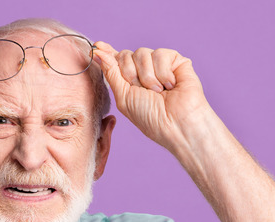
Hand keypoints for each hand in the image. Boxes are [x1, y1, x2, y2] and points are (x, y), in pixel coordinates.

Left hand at [93, 42, 214, 153]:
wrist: (176, 123)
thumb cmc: (150, 117)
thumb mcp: (123, 97)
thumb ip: (110, 72)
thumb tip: (98, 50)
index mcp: (129, 81)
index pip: (116, 60)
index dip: (106, 52)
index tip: (97, 46)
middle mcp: (143, 70)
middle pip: (125, 54)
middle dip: (130, 73)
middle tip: (143, 91)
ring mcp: (160, 64)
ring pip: (142, 53)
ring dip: (147, 76)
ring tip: (158, 92)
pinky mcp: (176, 60)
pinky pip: (160, 54)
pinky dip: (163, 73)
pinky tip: (170, 85)